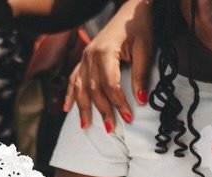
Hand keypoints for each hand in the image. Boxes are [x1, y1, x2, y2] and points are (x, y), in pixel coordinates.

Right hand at [62, 0, 151, 130]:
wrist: (132, 10)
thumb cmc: (140, 28)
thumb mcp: (145, 49)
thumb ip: (141, 74)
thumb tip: (140, 100)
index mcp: (105, 52)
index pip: (110, 85)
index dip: (119, 103)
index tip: (128, 118)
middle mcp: (90, 55)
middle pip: (94, 89)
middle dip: (102, 110)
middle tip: (111, 129)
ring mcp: (85, 56)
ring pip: (81, 86)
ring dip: (83, 107)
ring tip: (86, 126)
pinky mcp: (85, 58)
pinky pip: (73, 78)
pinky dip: (70, 93)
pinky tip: (67, 108)